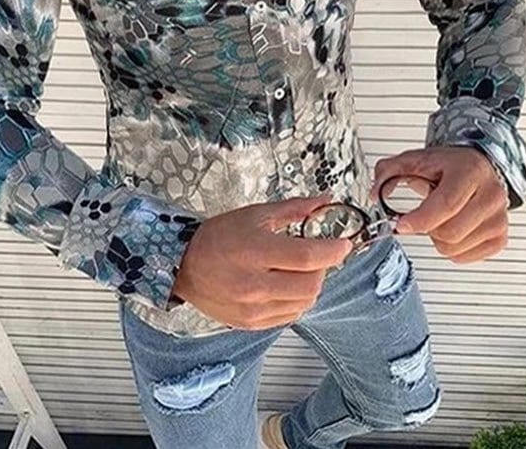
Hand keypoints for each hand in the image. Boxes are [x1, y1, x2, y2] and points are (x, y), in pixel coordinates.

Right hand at [171, 194, 352, 329]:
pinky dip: (296, 300)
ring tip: (297, 269)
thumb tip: (323, 202)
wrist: (183, 266)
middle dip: (322, 267)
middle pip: (311, 283)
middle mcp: (254, 284)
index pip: (307, 256)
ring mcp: (253, 308)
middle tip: (314, 254)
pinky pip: (290, 315)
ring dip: (311, 284)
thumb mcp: (254, 214)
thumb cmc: (216, 238)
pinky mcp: (252, 323)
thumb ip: (293, 210)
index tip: (343, 244)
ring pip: (305, 302)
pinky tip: (285, 285)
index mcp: (254, 251)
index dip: (332, 250)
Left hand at [371, 146, 509, 263]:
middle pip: (449, 232)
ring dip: (437, 239)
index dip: (420, 219)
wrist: (477, 168)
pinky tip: (451, 228)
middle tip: (423, 216)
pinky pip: (465, 258)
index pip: (446, 204)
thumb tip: (375, 194)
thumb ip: (388, 172)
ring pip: (455, 248)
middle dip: (427, 228)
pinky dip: (450, 249)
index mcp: (469, 172)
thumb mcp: (415, 160)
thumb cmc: (448, 166)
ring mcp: (498, 218)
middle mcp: (490, 195)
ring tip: (439, 219)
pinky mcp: (499, 237)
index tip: (402, 224)